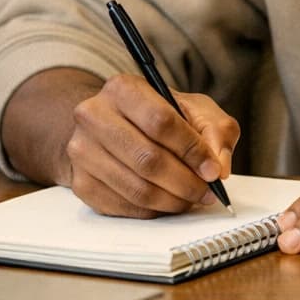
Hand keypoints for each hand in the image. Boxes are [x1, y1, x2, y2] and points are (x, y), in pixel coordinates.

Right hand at [65, 73, 239, 217]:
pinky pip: (124, 206)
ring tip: (192, 198)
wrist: (112, 126)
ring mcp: (82, 152)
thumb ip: (216, 131)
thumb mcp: (193, 109)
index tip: (212, 170)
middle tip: (207, 192)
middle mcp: (94, 116)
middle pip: (147, 159)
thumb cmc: (158, 116)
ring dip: (173, 200)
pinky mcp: (81, 183)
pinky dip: (154, 210)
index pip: (161, 122)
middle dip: (185, 182)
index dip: (192, 150)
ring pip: (136, 188)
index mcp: (123, 88)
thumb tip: (219, 168)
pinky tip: (168, 202)